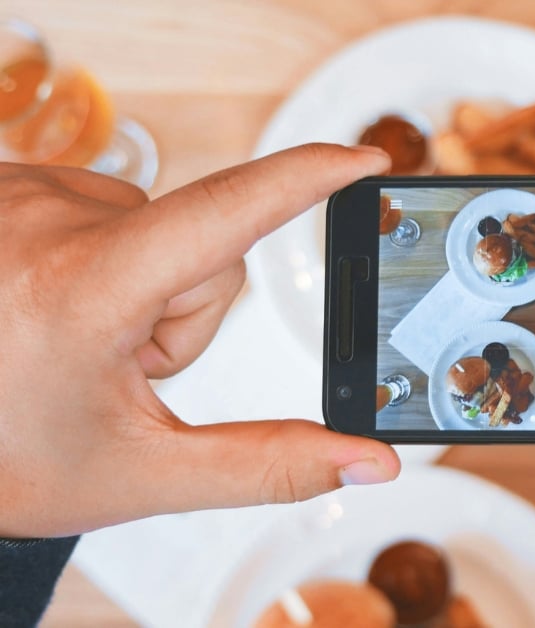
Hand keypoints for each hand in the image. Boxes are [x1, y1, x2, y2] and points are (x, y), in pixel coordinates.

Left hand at [0, 144, 400, 537]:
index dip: (308, 178)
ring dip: (148, 284)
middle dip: (190, 309)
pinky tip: (60, 304)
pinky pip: (110, 208)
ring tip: (82, 337)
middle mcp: (42, 220)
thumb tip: (369, 462)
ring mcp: (18, 194)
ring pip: (161, 225)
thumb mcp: (144, 474)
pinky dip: (109, 258)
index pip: (225, 212)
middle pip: (204, 243)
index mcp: (79, 290)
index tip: (367, 159)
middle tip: (122, 366)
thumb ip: (270, 465)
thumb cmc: (12, 460)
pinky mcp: (9, 186)